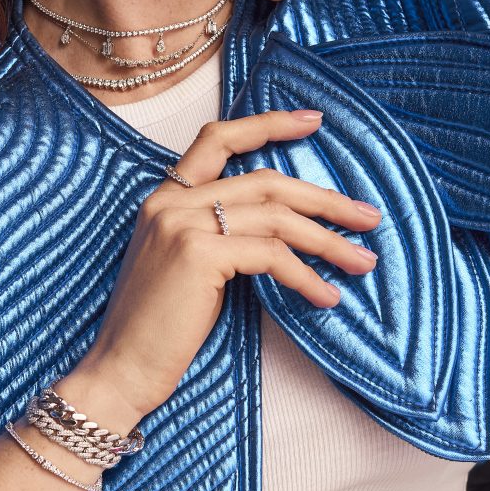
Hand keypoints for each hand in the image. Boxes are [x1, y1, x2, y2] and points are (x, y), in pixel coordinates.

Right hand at [81, 109, 382, 418]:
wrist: (120, 369)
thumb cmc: (157, 329)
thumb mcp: (184, 266)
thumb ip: (218, 236)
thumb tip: (284, 232)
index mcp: (165, 198)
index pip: (218, 139)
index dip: (268, 124)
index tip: (313, 122)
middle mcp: (171, 202)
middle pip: (266, 181)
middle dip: (324, 199)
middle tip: (369, 217)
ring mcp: (183, 224)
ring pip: (276, 218)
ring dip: (328, 240)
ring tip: (363, 261)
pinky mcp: (199, 254)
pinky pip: (271, 256)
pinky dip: (306, 276)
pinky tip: (328, 297)